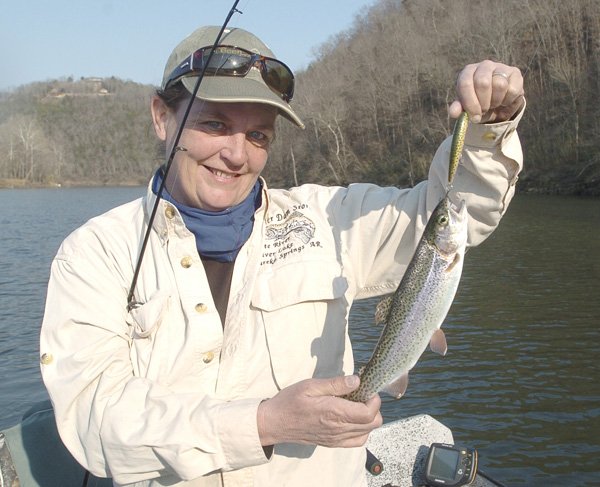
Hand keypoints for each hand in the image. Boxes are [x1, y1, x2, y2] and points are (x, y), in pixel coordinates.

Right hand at [257, 375, 381, 447]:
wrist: (275, 422)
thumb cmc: (290, 401)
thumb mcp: (311, 385)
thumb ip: (336, 384)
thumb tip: (357, 381)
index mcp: (333, 412)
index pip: (368, 413)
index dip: (374, 400)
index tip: (368, 388)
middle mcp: (338, 429)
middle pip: (372, 424)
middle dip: (374, 407)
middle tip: (363, 394)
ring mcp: (336, 439)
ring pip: (367, 433)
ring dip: (368, 419)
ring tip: (357, 405)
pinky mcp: (332, 443)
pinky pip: (357, 441)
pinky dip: (362, 430)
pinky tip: (352, 418)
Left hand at [449, 60, 524, 123]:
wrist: (498, 105)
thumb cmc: (478, 104)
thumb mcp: (467, 107)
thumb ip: (459, 108)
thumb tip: (453, 112)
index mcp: (468, 72)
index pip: (465, 84)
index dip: (470, 103)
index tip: (474, 117)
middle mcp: (484, 66)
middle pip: (483, 83)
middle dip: (483, 103)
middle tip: (484, 110)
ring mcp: (500, 67)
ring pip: (499, 85)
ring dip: (496, 102)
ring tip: (493, 104)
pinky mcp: (515, 73)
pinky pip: (512, 89)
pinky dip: (508, 101)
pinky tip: (504, 101)